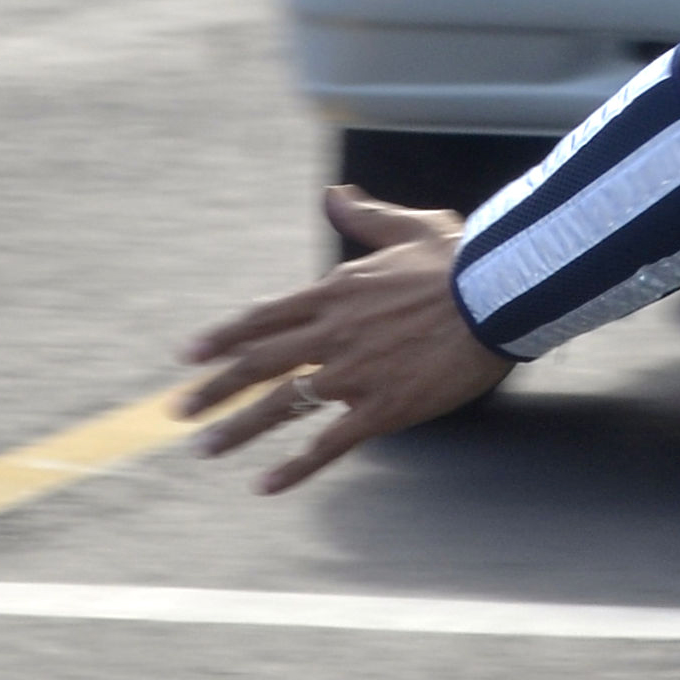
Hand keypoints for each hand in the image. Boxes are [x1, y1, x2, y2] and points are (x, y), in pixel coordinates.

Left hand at [178, 188, 512, 492]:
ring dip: (238, 430)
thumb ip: (366, 217)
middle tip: (179, 410)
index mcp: (335, 293)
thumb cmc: (462, 260)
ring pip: (280, 406)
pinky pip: (328, 443)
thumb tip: (336, 195)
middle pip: (257, 366)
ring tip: (206, 448)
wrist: (500, 297)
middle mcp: (332, 335)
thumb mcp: (410, 227)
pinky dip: (295, 467)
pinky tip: (266, 485)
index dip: (223, 338)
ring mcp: (352, 375)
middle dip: (213, 389)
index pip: (263, 319)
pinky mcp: (381, 409)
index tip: (190, 356)